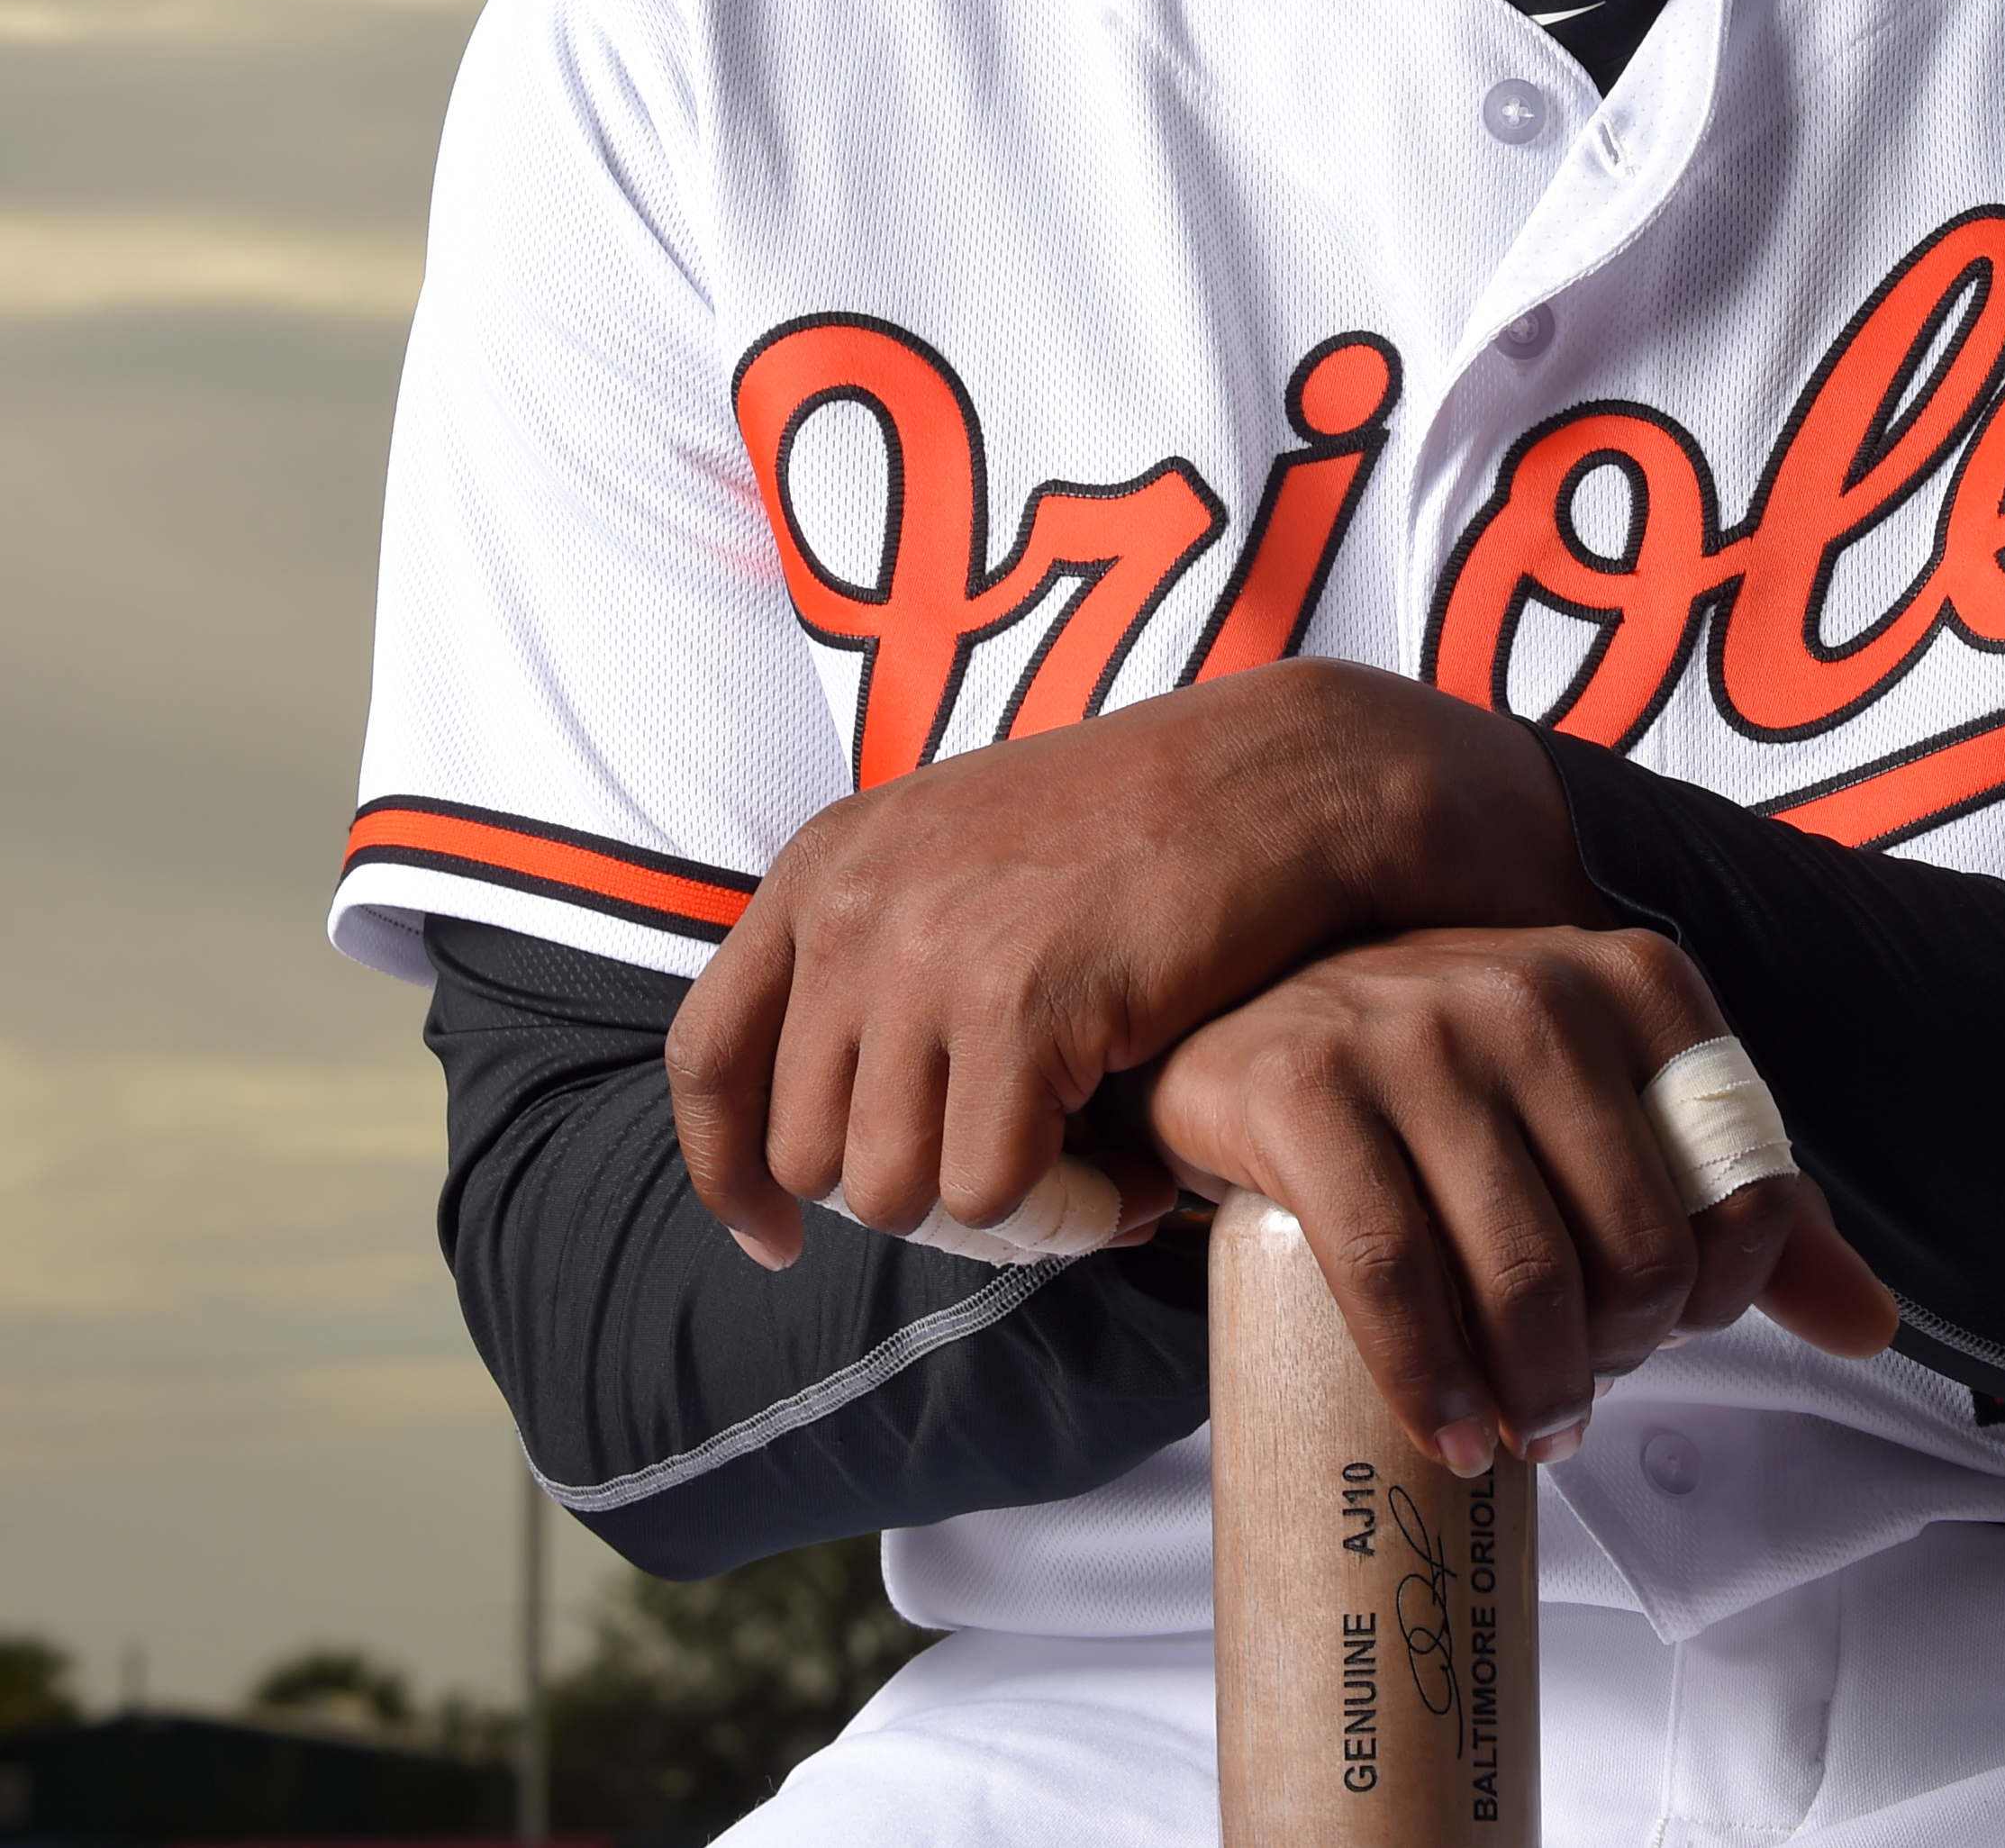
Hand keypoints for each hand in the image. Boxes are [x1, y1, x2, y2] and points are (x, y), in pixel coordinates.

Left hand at [666, 663, 1602, 1266]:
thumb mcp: (958, 856)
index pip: (709, 1055)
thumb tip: (811, 1139)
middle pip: (808, 1154)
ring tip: (1089, 1170)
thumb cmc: (1139, 831)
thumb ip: (872, 958)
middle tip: (1025, 1175)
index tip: (777, 1239)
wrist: (1280, 779)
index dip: (730, 1173)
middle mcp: (854, 904)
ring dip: (996, 1215)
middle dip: (915, 1193)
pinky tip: (1133, 1175)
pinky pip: (994, 1195)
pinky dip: (1067, 1214)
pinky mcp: (1020, 1007)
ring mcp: (929, 953)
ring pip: (896, 1192)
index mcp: (826, 863)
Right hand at [1127, 923, 1897, 1469]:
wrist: (1250, 1018)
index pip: (1739, 1186)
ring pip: (1523, 1274)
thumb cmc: (1449, 1083)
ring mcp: (1412, 1029)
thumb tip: (1872, 1324)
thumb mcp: (1601, 1108)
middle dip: (1621, 1357)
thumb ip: (1734, 1200)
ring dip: (1537, 1393)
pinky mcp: (1305, 1086)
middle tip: (1579, 1388)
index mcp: (1630, 977)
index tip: (1669, 1331)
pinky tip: (1451, 1432)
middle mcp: (1531, 982)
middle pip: (1635, 1249)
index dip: (1719, 1297)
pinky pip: (1391, 1274)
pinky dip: (1433, 1384)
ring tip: (1525, 1426)